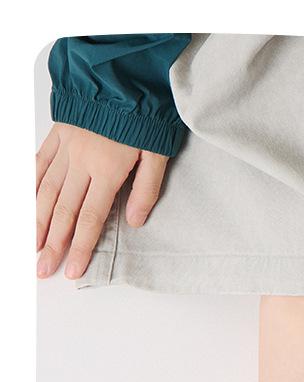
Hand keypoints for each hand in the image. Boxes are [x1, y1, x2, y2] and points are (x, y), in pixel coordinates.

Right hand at [36, 123, 168, 279]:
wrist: (124, 69)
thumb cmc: (145, 111)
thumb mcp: (158, 152)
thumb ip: (147, 189)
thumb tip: (135, 222)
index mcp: (107, 170)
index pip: (89, 219)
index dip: (79, 248)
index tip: (71, 271)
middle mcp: (81, 161)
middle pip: (63, 211)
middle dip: (52, 244)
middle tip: (42, 269)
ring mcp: (67, 146)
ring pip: (46, 190)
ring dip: (37, 221)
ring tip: (31, 245)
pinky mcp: (58, 132)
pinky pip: (40, 162)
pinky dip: (31, 185)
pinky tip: (27, 204)